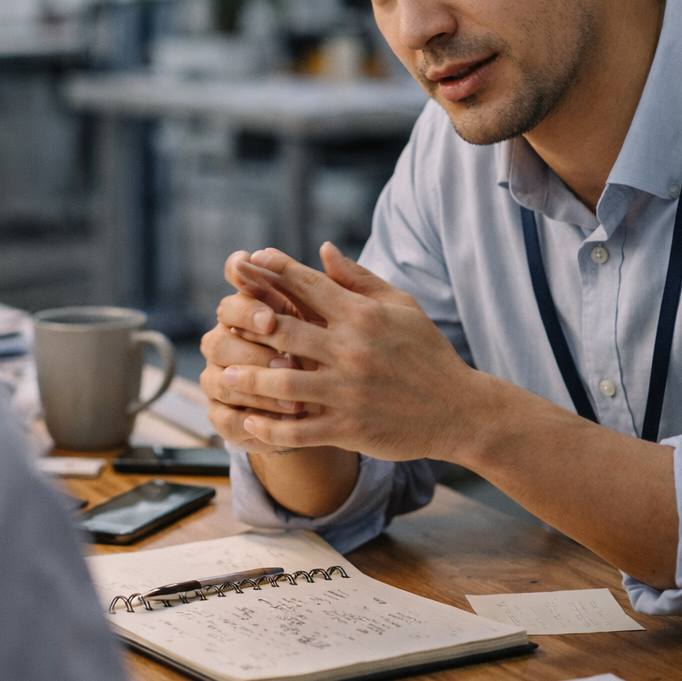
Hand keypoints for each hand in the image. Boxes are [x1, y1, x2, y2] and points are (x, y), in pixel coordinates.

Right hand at [200, 250, 322, 452]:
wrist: (325, 404)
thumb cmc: (332, 349)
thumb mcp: (341, 318)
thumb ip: (333, 286)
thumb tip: (328, 248)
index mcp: (252, 310)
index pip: (236, 292)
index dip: (246, 293)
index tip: (273, 307)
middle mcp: (227, 342)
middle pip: (217, 336)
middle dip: (245, 346)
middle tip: (280, 350)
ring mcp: (221, 380)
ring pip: (216, 379)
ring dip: (253, 387)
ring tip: (292, 396)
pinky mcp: (227, 416)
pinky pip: (226, 419)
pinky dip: (252, 423)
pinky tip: (284, 423)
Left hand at [217, 243, 478, 462]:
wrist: (461, 410)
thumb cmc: (428, 354)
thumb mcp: (401, 307)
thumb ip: (358, 279)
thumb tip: (322, 249)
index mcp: (362, 316)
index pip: (306, 285)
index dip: (270, 271)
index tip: (243, 264)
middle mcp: (352, 350)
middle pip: (283, 329)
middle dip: (246, 319)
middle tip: (220, 317)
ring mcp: (348, 392)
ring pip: (282, 382)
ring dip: (248, 378)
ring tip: (224, 375)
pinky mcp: (349, 429)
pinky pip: (297, 431)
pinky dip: (269, 428)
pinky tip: (249, 422)